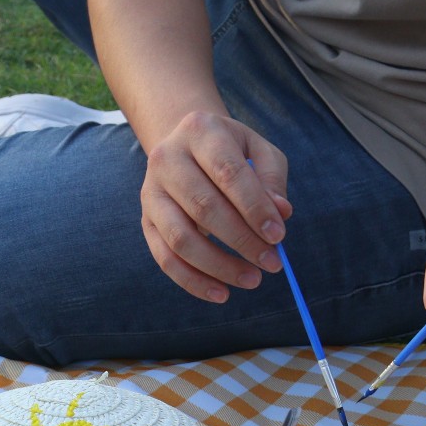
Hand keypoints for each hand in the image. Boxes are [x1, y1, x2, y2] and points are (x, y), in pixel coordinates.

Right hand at [139, 111, 291, 303]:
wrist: (184, 145)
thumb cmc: (229, 151)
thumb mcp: (258, 151)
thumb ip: (272, 179)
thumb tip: (281, 214)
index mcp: (199, 131)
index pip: (228, 172)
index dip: (254, 207)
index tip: (279, 236)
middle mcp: (167, 158)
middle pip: (204, 207)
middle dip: (242, 240)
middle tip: (272, 263)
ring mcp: (150, 191)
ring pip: (181, 238)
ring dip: (219, 266)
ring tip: (251, 279)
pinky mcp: (145, 220)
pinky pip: (165, 259)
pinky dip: (193, 282)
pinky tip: (221, 293)